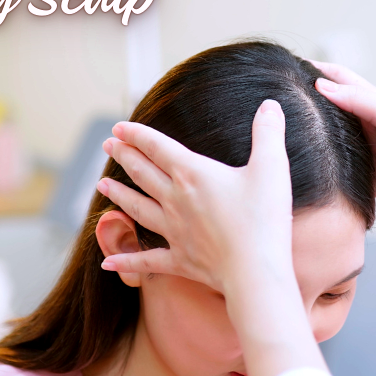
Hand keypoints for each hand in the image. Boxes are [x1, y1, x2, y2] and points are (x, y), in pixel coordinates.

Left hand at [97, 99, 295, 297]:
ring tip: (102, 186)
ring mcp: (174, 231)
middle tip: (107, 146)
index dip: (136, 135)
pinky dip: (125, 261)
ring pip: (137, 209)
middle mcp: (176, 200)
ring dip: (118, 195)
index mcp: (193, 174)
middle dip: (123, 156)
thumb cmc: (264, 219)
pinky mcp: (179, 260)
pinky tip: (107, 262)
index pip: (157, 147)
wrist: (255, 271)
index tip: (118, 127)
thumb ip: (268, 133)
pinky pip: (146, 260)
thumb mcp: (273, 167)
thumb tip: (270, 105)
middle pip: (142, 173)